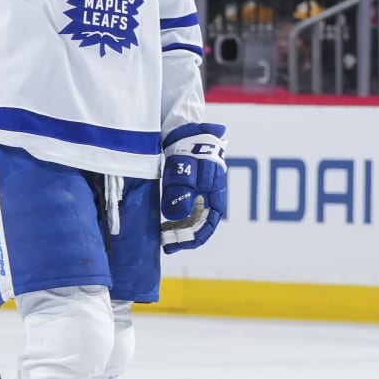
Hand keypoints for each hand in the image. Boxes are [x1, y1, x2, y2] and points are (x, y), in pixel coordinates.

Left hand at [161, 122, 226, 252]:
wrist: (185, 132)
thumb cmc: (189, 150)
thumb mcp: (185, 172)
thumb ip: (181, 193)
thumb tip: (174, 218)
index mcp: (215, 195)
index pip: (208, 225)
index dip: (194, 239)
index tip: (176, 246)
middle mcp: (210, 197)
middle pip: (200, 225)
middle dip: (184, 238)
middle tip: (165, 246)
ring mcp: (200, 193)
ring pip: (192, 219)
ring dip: (179, 230)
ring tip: (163, 238)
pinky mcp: (190, 189)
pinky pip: (185, 210)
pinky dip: (176, 220)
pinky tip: (163, 225)